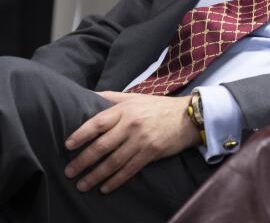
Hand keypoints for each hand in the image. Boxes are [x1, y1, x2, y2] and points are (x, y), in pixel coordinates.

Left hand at [64, 91, 200, 193]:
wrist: (188, 117)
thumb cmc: (158, 107)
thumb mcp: (135, 97)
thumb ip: (111, 97)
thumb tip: (88, 96)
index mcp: (125, 110)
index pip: (97, 123)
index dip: (81, 135)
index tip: (68, 146)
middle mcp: (132, 125)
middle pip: (102, 146)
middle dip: (83, 161)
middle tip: (69, 172)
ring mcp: (142, 140)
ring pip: (113, 162)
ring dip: (95, 175)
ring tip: (82, 184)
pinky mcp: (151, 153)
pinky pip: (129, 170)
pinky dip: (115, 181)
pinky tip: (105, 188)